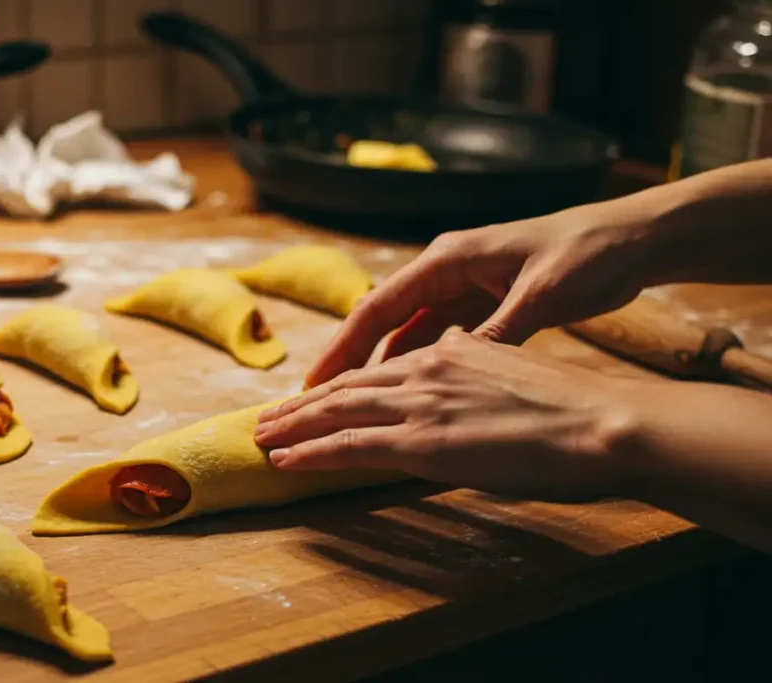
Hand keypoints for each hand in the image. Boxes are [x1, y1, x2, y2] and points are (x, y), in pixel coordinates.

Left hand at [256, 329, 638, 501]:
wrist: (601, 422)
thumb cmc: (574, 408)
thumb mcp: (515, 371)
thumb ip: (476, 368)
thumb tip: (456, 363)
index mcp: (450, 354)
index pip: (379, 371)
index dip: (340, 386)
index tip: (313, 398)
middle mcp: (427, 370)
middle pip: (348, 387)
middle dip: (303, 404)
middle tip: (269, 417)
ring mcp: (421, 404)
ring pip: (338, 412)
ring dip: (294, 427)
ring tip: (262, 437)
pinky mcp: (421, 440)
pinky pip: (350, 445)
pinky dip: (311, 452)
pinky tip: (284, 460)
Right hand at [306, 199, 656, 388]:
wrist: (628, 240)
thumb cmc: (585, 257)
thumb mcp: (541, 295)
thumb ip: (498, 331)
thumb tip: (455, 369)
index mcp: (447, 260)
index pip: (377, 306)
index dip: (342, 347)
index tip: (312, 384)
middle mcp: (445, 272)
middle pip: (382, 321)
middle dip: (348, 361)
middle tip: (314, 403)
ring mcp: (463, 289)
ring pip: (406, 334)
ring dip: (380, 367)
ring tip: (350, 407)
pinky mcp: (483, 305)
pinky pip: (436, 340)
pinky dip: (417, 366)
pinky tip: (405, 395)